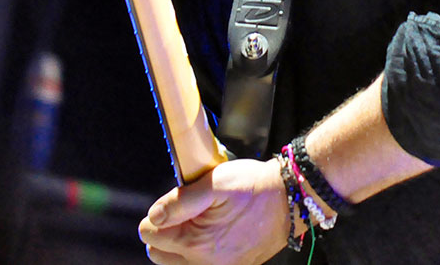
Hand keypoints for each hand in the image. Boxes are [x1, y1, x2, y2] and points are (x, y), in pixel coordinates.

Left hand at [139, 157, 298, 264]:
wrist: (290, 199)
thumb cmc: (254, 187)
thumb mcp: (215, 183)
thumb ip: (180, 201)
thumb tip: (154, 216)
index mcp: (195, 242)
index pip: (148, 232)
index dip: (162, 212)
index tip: (181, 202)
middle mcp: (204, 263)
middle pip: (158, 252)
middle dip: (167, 231)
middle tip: (191, 211)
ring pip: (178, 261)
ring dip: (183, 243)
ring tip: (206, 221)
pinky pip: (202, 263)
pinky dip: (203, 250)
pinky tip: (220, 231)